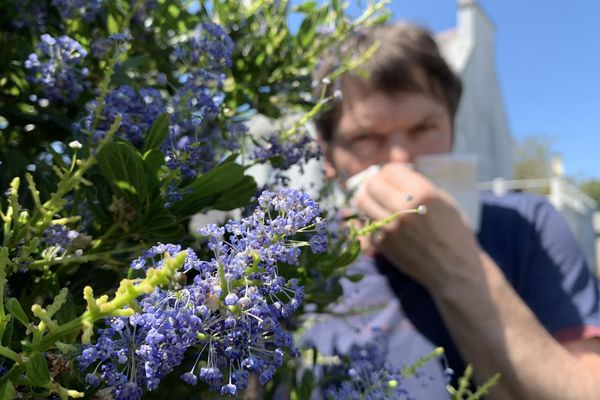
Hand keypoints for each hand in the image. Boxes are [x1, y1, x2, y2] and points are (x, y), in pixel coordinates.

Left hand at [354, 163, 481, 289]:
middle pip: (372, 184)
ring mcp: (390, 226)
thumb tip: (396, 175)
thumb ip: (420, 185)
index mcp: (422, 193)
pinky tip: (380, 221)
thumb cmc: (455, 233)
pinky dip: (370, 220)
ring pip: (362, 202)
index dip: (390, 173)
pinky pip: (365, 223)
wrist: (454, 268)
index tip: (391, 178)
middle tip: (380, 189)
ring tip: (376, 203)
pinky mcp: (382, 243)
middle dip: (375, 184)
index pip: (390, 170)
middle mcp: (403, 207)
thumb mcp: (444, 201)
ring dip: (368, 200)